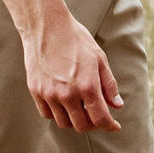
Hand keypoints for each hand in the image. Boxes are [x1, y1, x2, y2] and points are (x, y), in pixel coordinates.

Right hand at [24, 11, 121, 131]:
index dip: (110, 126)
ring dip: (74, 120)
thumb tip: (117, 105)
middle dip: (93, 124)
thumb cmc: (76, 39)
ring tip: (80, 109)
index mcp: (87, 86)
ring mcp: (49, 94)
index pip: (100, 118)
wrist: (47, 26)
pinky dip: (58, 114)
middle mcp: (68, 94)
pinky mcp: (36, 91)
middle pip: (82, 126)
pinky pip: (47, 114)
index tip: (114, 126)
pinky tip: (64, 104)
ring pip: (64, 123)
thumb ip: (108, 85)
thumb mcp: (99, 59)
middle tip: (97, 115)